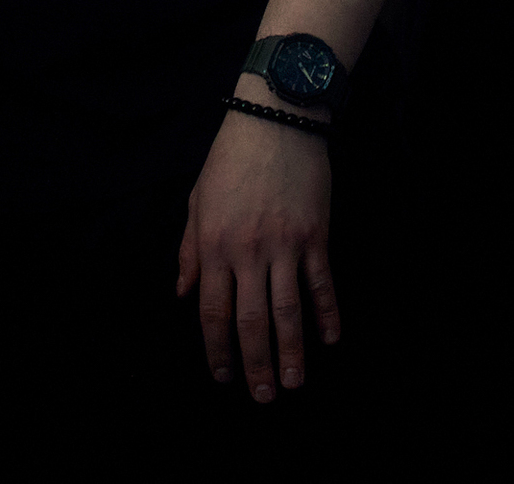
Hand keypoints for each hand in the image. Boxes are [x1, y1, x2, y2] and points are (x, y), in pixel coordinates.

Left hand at [176, 106, 338, 402]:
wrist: (274, 117)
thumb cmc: (230, 158)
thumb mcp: (198, 200)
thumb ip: (190, 250)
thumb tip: (184, 294)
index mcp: (214, 243)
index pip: (213, 311)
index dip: (216, 349)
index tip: (222, 376)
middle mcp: (249, 250)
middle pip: (252, 320)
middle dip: (256, 362)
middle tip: (263, 396)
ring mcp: (285, 243)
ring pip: (289, 310)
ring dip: (293, 351)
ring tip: (293, 383)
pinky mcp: (315, 234)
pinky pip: (322, 283)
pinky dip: (328, 313)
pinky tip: (329, 339)